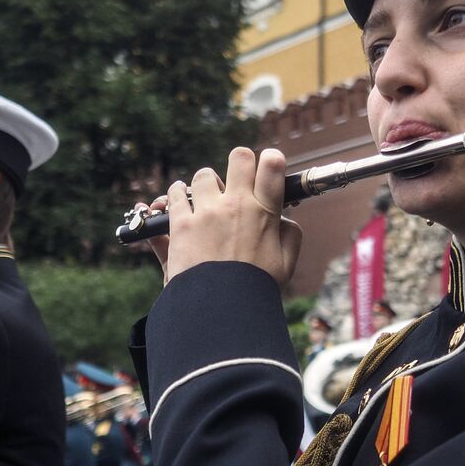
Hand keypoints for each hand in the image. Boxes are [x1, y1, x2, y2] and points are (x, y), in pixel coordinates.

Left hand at [155, 147, 301, 287]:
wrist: (221, 308)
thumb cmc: (256, 288)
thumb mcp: (286, 264)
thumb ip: (290, 235)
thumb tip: (283, 218)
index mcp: (264, 213)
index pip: (272, 166)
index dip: (272, 159)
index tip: (269, 164)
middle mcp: (236, 205)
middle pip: (239, 157)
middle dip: (240, 163)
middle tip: (238, 179)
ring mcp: (206, 212)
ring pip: (203, 175)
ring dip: (206, 184)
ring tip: (206, 198)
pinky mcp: (181, 223)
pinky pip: (174, 195)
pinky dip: (176, 194)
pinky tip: (180, 199)